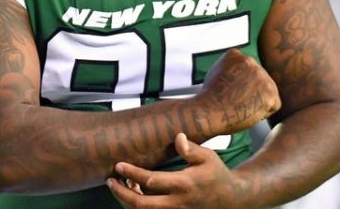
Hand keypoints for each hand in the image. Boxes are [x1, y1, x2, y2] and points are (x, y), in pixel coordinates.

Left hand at [108, 133, 250, 208]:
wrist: (229, 199)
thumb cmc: (216, 174)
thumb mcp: (208, 156)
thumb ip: (190, 148)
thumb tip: (177, 137)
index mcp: (184, 184)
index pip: (152, 181)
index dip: (132, 173)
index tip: (118, 164)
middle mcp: (177, 202)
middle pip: (142, 205)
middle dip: (121, 193)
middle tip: (109, 180)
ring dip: (127, 201)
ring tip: (118, 184)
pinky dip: (137, 205)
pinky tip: (133, 190)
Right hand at [195, 49, 279, 133]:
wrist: (209, 112)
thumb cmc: (210, 98)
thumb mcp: (217, 71)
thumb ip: (232, 68)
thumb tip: (243, 73)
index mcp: (237, 55)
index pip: (248, 71)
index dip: (239, 85)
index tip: (227, 91)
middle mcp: (251, 61)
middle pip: (259, 80)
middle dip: (250, 92)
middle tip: (235, 101)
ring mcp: (262, 76)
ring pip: (268, 92)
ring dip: (257, 101)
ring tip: (241, 106)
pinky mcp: (270, 93)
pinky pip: (274, 105)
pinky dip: (264, 113)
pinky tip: (248, 112)